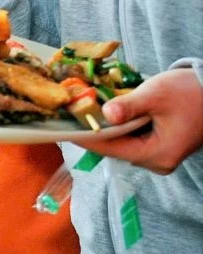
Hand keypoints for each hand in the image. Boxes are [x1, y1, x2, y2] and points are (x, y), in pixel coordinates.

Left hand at [73, 68, 202, 173]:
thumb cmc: (190, 92)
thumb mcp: (156, 96)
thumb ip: (128, 106)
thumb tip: (104, 115)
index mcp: (158, 155)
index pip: (112, 149)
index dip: (86, 138)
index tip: (63, 128)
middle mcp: (157, 162)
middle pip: (115, 148)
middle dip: (94, 131)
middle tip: (70, 116)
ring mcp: (159, 156)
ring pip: (123, 144)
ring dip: (105, 128)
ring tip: (82, 112)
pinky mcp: (160, 146)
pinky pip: (132, 139)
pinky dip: (119, 127)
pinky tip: (105, 113)